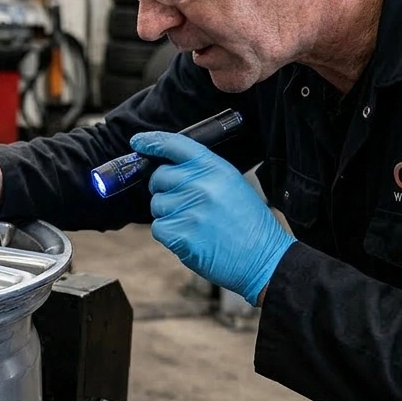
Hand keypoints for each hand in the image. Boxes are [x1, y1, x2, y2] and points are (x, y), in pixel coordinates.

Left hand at [131, 132, 294, 305]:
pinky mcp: (180, 234)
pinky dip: (169, 234)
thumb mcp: (232, 184)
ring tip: (195, 223)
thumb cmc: (247, 223)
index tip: (139, 142)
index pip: (175, 145)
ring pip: (156, 205)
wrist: (263, 258)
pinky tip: (192, 237)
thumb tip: (167, 168)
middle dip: (163, 188)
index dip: (153, 142)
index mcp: (215, 168)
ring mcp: (189, 210)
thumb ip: (202, 173)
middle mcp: (200, 185)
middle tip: (184, 202)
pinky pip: (158, 228)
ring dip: (168, 214)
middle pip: (159, 177)